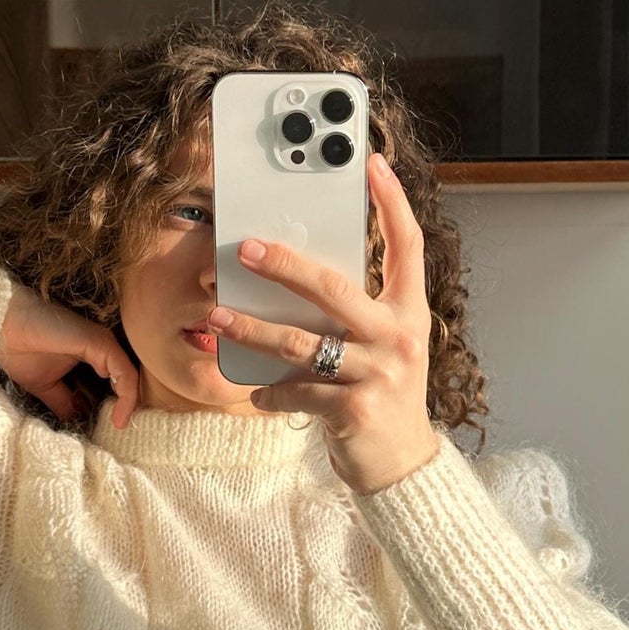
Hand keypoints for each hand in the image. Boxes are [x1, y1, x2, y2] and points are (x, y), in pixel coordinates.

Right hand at [0, 283, 141, 427]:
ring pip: (129, 376)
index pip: (116, 381)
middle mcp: (102, 347)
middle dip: (128, 406)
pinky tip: (118, 415)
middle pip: (127, 379)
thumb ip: (65, 401)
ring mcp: (102, 343)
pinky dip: (127, 395)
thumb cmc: (20, 350)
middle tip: (121, 429)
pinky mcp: (100, 342)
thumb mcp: (45, 386)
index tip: (113, 427)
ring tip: (119, 424)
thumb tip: (76, 420)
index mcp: (92, 355)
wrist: (2, 329)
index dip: (119, 405)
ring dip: (130, 404)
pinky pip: (124, 371)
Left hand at [205, 150, 441, 495]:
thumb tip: (295, 277)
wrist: (401, 465)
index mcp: (410, 312)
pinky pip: (297, 391)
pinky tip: (256, 393)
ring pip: (302, 342)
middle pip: (335, 288)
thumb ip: (354, 314)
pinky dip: (270, 392)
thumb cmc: (383, 397)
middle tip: (246, 248)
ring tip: (218, 320)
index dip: (392, 202)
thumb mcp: (383, 348)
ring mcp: (379, 374)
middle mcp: (400, 337)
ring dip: (252, 330)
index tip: (372, 164)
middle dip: (285, 265)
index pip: (408, 246)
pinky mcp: (353, 409)